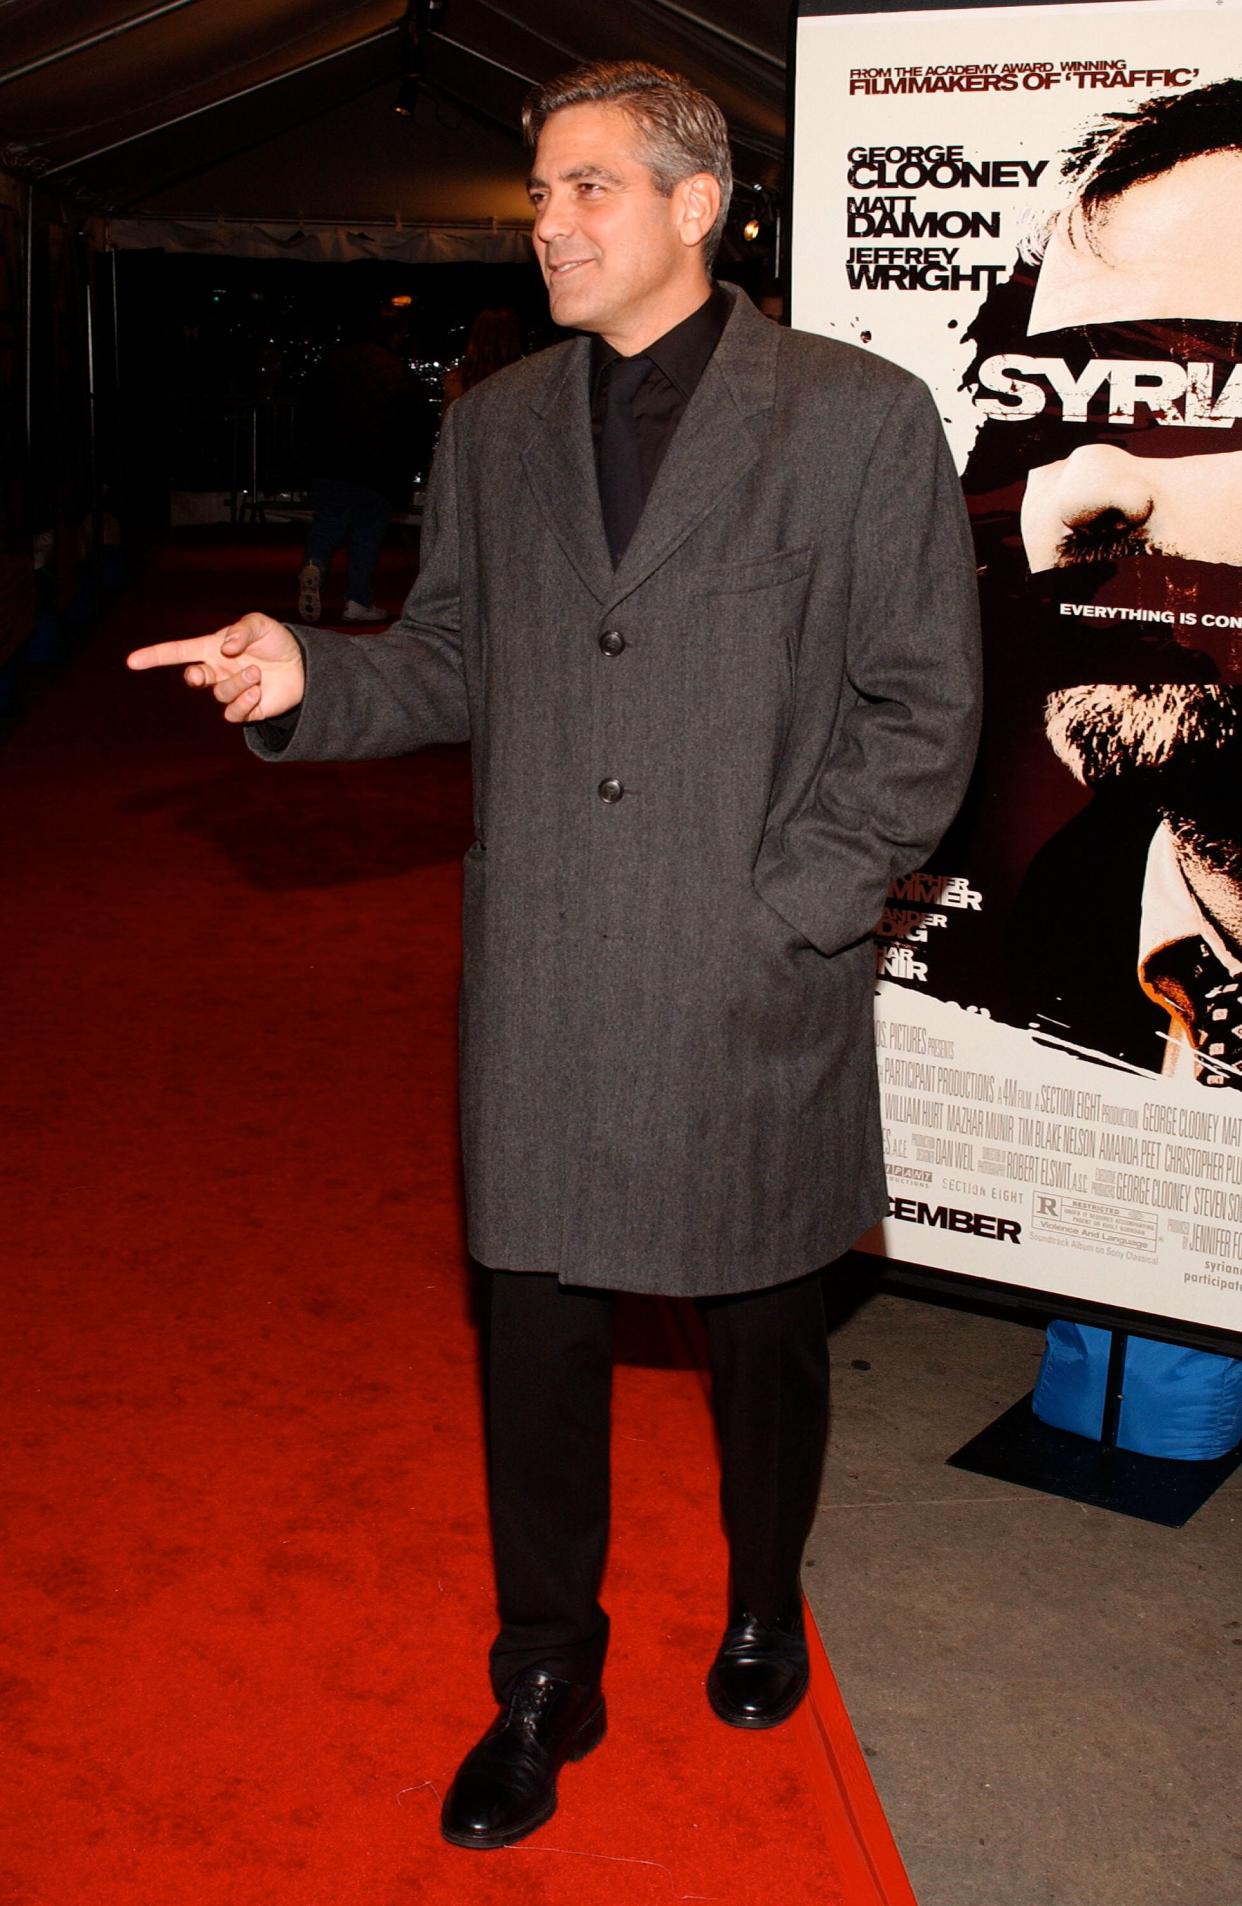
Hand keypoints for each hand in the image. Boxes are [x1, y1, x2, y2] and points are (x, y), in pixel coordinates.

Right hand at [126, 612, 305, 722]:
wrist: (303, 665)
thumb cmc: (275, 641)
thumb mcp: (260, 625)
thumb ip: (241, 631)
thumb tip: (226, 648)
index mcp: (213, 648)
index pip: (178, 652)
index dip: (154, 656)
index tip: (132, 661)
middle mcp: (217, 671)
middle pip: (193, 678)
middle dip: (194, 677)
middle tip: (200, 674)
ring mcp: (231, 691)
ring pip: (219, 694)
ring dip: (236, 684)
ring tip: (257, 673)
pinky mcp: (246, 710)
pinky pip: (233, 713)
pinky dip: (243, 702)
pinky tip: (257, 691)